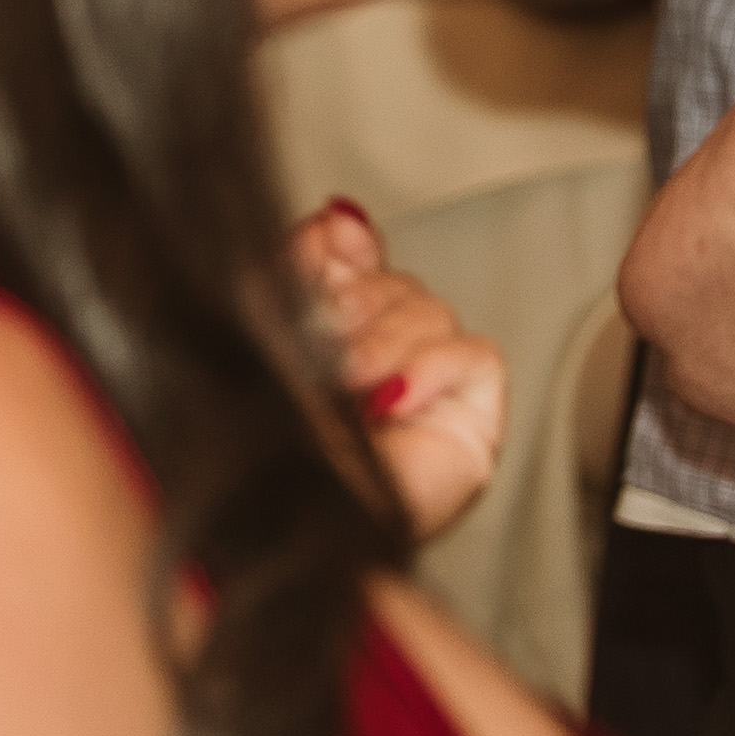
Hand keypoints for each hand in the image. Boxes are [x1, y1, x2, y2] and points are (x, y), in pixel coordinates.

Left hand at [290, 197, 505, 538]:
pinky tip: (392, 401)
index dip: (344, 244)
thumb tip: (339, 216)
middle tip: (326, 349)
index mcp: (318, 339)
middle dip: (356, 303)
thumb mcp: (262, 338)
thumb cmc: (262, 450)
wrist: (289, 519)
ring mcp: (424, 388)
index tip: (328, 242)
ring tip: (350, 388)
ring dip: (383, 342)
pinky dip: (429, 367)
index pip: (350, 261)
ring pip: (430, 306)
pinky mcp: (470, 417)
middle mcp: (373, 360)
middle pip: (393, 277)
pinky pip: (473, 351)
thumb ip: (293, 270)